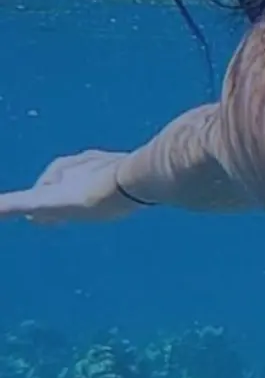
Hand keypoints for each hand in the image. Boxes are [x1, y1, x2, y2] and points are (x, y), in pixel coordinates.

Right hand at [0, 150, 142, 224]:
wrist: (139, 181)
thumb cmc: (91, 194)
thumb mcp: (47, 202)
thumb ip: (13, 205)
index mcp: (63, 167)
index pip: (43, 186)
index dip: (38, 202)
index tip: (37, 218)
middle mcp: (88, 159)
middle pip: (70, 181)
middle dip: (65, 197)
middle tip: (64, 216)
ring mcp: (114, 164)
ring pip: (96, 181)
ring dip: (90, 195)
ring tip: (93, 211)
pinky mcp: (137, 171)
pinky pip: (122, 184)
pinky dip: (115, 194)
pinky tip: (122, 204)